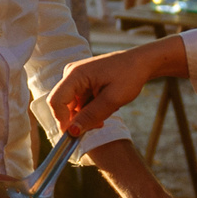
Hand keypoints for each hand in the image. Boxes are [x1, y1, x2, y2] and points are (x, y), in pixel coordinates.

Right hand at [48, 40, 178, 137]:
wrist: (140, 63)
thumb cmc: (129, 76)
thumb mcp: (112, 100)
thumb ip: (91, 116)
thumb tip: (72, 132)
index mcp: (75, 74)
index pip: (56, 101)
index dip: (62, 121)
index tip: (76, 135)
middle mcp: (70, 74)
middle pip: (63, 105)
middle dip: (79, 119)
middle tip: (101, 123)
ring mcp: (75, 77)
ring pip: (72, 106)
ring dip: (87, 114)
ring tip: (107, 110)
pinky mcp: (81, 81)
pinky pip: (79, 101)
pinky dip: (90, 108)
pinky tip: (105, 106)